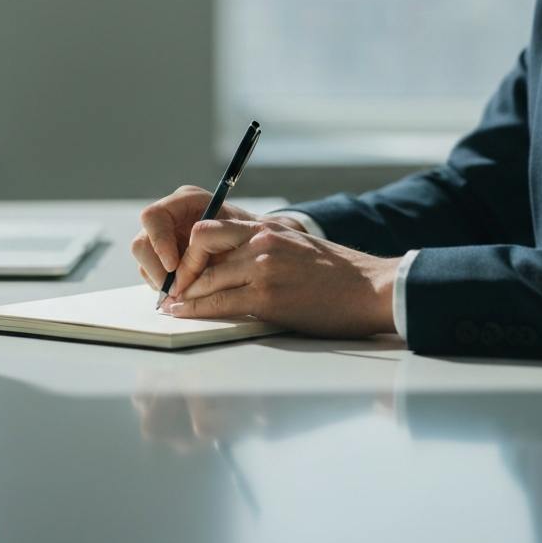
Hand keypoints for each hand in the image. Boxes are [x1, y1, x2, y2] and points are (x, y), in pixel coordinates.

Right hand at [132, 185, 258, 291]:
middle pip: (141, 243)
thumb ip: (206, 245)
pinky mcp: (161, 256)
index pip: (154, 217)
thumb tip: (184, 268)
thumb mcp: (233, 233)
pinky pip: (151, 274)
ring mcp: (162, 237)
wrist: (254, 241)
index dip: (159, 242)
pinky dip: (163, 287)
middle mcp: (169, 217)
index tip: (174, 265)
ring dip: (160, 281)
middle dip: (157, 270)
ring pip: (144, 262)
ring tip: (182, 294)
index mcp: (184, 201)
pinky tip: (183, 291)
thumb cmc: (246, 232)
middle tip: (176, 290)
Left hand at [159, 217, 397, 337]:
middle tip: (170, 288)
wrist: (371, 288)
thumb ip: (264, 248)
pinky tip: (183, 313)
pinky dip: (195, 310)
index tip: (182, 266)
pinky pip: (219, 304)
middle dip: (180, 272)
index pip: (209, 229)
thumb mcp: (296, 245)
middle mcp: (260, 243)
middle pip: (199, 251)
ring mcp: (262, 269)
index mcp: (266, 228)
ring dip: (183, 295)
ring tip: (170, 305)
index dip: (189, 249)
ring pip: (204, 280)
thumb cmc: (338, 272)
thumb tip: (236, 262)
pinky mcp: (267, 298)